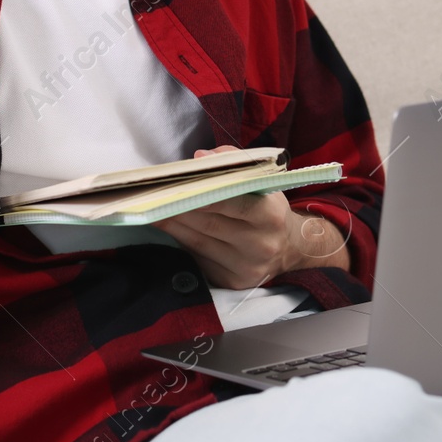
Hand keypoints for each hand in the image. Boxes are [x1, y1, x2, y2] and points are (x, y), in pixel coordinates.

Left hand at [155, 145, 350, 290]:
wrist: (290, 248)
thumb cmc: (269, 209)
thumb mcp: (262, 181)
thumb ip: (233, 162)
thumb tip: (200, 158)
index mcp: (271, 216)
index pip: (230, 201)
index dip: (199, 192)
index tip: (173, 184)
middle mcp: (261, 245)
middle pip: (208, 223)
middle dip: (178, 208)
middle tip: (151, 195)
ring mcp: (246, 267)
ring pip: (198, 243)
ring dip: (172, 225)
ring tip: (151, 210)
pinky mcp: (233, 283)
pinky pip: (199, 259)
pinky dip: (182, 242)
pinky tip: (169, 229)